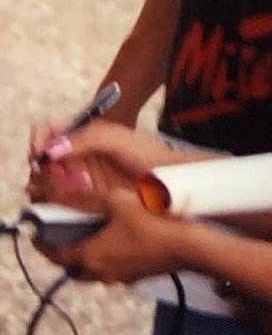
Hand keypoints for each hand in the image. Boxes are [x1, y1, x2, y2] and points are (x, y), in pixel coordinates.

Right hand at [26, 122, 177, 210]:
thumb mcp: (118, 139)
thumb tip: (51, 149)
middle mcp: (75, 156)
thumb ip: (87, 138)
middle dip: (38, 166)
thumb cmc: (147, 154)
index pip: (49, 131)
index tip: (39, 150)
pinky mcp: (82, 201)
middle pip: (43, 159)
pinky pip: (58, 202)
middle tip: (44, 173)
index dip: (39, 138)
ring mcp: (77, 179)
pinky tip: (56, 204)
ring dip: (41, 185)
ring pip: (46, 182)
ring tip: (48, 189)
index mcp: (82, 135)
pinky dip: (51, 202)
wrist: (170, 182)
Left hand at [38, 188, 182, 283]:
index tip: (39, 233)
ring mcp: (119, 277)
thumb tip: (64, 194)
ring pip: (93, 271)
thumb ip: (88, 198)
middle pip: (73, 267)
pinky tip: (119, 241)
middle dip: (65, 253)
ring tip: (91, 236)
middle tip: (64, 235)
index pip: (56, 254)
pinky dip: (107, 258)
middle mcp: (100, 272)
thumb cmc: (150, 222)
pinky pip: (112, 270)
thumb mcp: (117, 201)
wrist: (187, 246)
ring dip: (87, 257)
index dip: (44, 244)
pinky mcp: (136, 276)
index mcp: (90, 255)